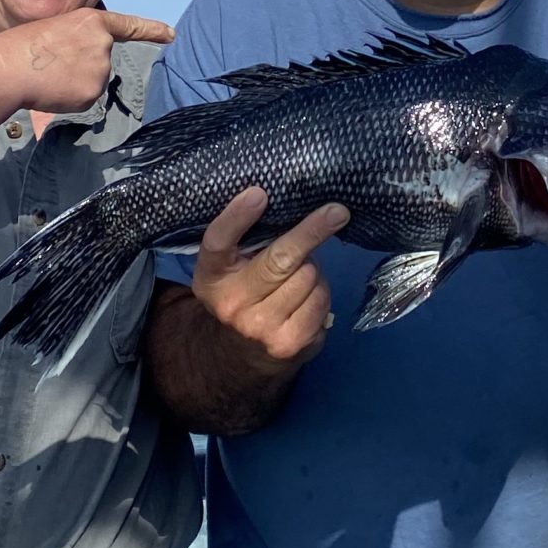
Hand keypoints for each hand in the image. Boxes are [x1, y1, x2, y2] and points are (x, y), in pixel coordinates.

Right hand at [0, 9, 174, 116]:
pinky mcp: (93, 92)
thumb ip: (79, 42)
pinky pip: (85, 99)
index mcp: (92, 22)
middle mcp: (103, 44)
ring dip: (74, 82)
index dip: (151, 30)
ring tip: (49, 75)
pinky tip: (53, 89)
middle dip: (81, 66)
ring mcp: (101, 69)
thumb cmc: (24, 46)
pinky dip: (71, 98)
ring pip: (93, 81)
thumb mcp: (57, 30)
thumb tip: (82, 67)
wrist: (13, 67)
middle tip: (52, 63)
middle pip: (101, 61)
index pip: (128, 26)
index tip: (172, 34)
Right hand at [189, 188, 350, 382]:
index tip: (259, 193)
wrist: (242, 354)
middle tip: (336, 211)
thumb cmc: (244, 292)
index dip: (237, 217)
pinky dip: (320, 291)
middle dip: (311, 231)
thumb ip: (249, 240)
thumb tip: (296, 205)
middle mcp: (231, 303)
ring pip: (308, 276)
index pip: (218, 242)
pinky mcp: (288, 343)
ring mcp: (259, 326)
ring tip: (299, 273)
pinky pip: (320, 300)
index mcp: (211, 276)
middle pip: (279, 259)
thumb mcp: (231, 267)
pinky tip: (307, 295)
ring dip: (312, 268)